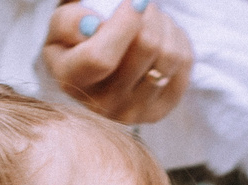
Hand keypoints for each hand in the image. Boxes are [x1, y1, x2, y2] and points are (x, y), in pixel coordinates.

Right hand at [45, 0, 194, 125]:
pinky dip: (176, 40)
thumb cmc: (80, 35)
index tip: (132, 1)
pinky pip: (184, 63)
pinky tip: (159, 37)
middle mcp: (102, 104)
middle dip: (147, 14)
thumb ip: (70, 21)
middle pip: (146, 48)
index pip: (101, 57)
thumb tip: (93, 25)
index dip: (123, 23)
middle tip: (139, 4)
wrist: (98, 63)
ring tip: (148, 20)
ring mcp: (134, 112)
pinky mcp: (161, 109)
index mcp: (71, 79)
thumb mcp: (63, 21)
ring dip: (163, 25)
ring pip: (169, 54)